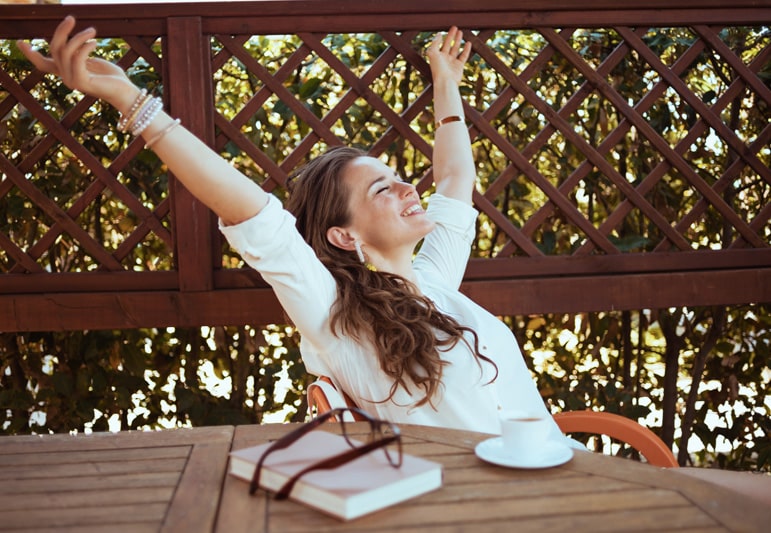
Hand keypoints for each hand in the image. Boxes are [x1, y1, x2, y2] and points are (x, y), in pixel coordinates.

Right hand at [17, 16, 138, 112]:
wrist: (126, 93)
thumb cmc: (112, 77)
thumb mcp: (93, 61)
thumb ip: (80, 53)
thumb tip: (72, 41)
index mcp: (67, 73)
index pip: (43, 64)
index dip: (31, 54)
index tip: (19, 43)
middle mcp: (66, 78)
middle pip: (54, 49)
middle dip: (61, 31)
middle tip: (71, 18)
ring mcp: (72, 82)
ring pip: (66, 51)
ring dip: (79, 37)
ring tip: (93, 31)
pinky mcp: (82, 82)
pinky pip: (77, 58)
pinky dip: (85, 46)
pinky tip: (95, 42)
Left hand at [425, 26, 471, 85]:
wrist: (446, 82)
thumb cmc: (438, 69)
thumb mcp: (433, 53)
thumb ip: (435, 43)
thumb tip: (438, 34)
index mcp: (437, 56)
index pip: (440, 43)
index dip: (443, 36)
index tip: (446, 29)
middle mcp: (444, 59)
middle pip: (448, 44)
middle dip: (451, 36)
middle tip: (455, 27)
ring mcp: (452, 62)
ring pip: (456, 49)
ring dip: (458, 41)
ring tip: (461, 32)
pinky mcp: (459, 66)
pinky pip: (463, 55)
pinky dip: (466, 49)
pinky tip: (468, 43)